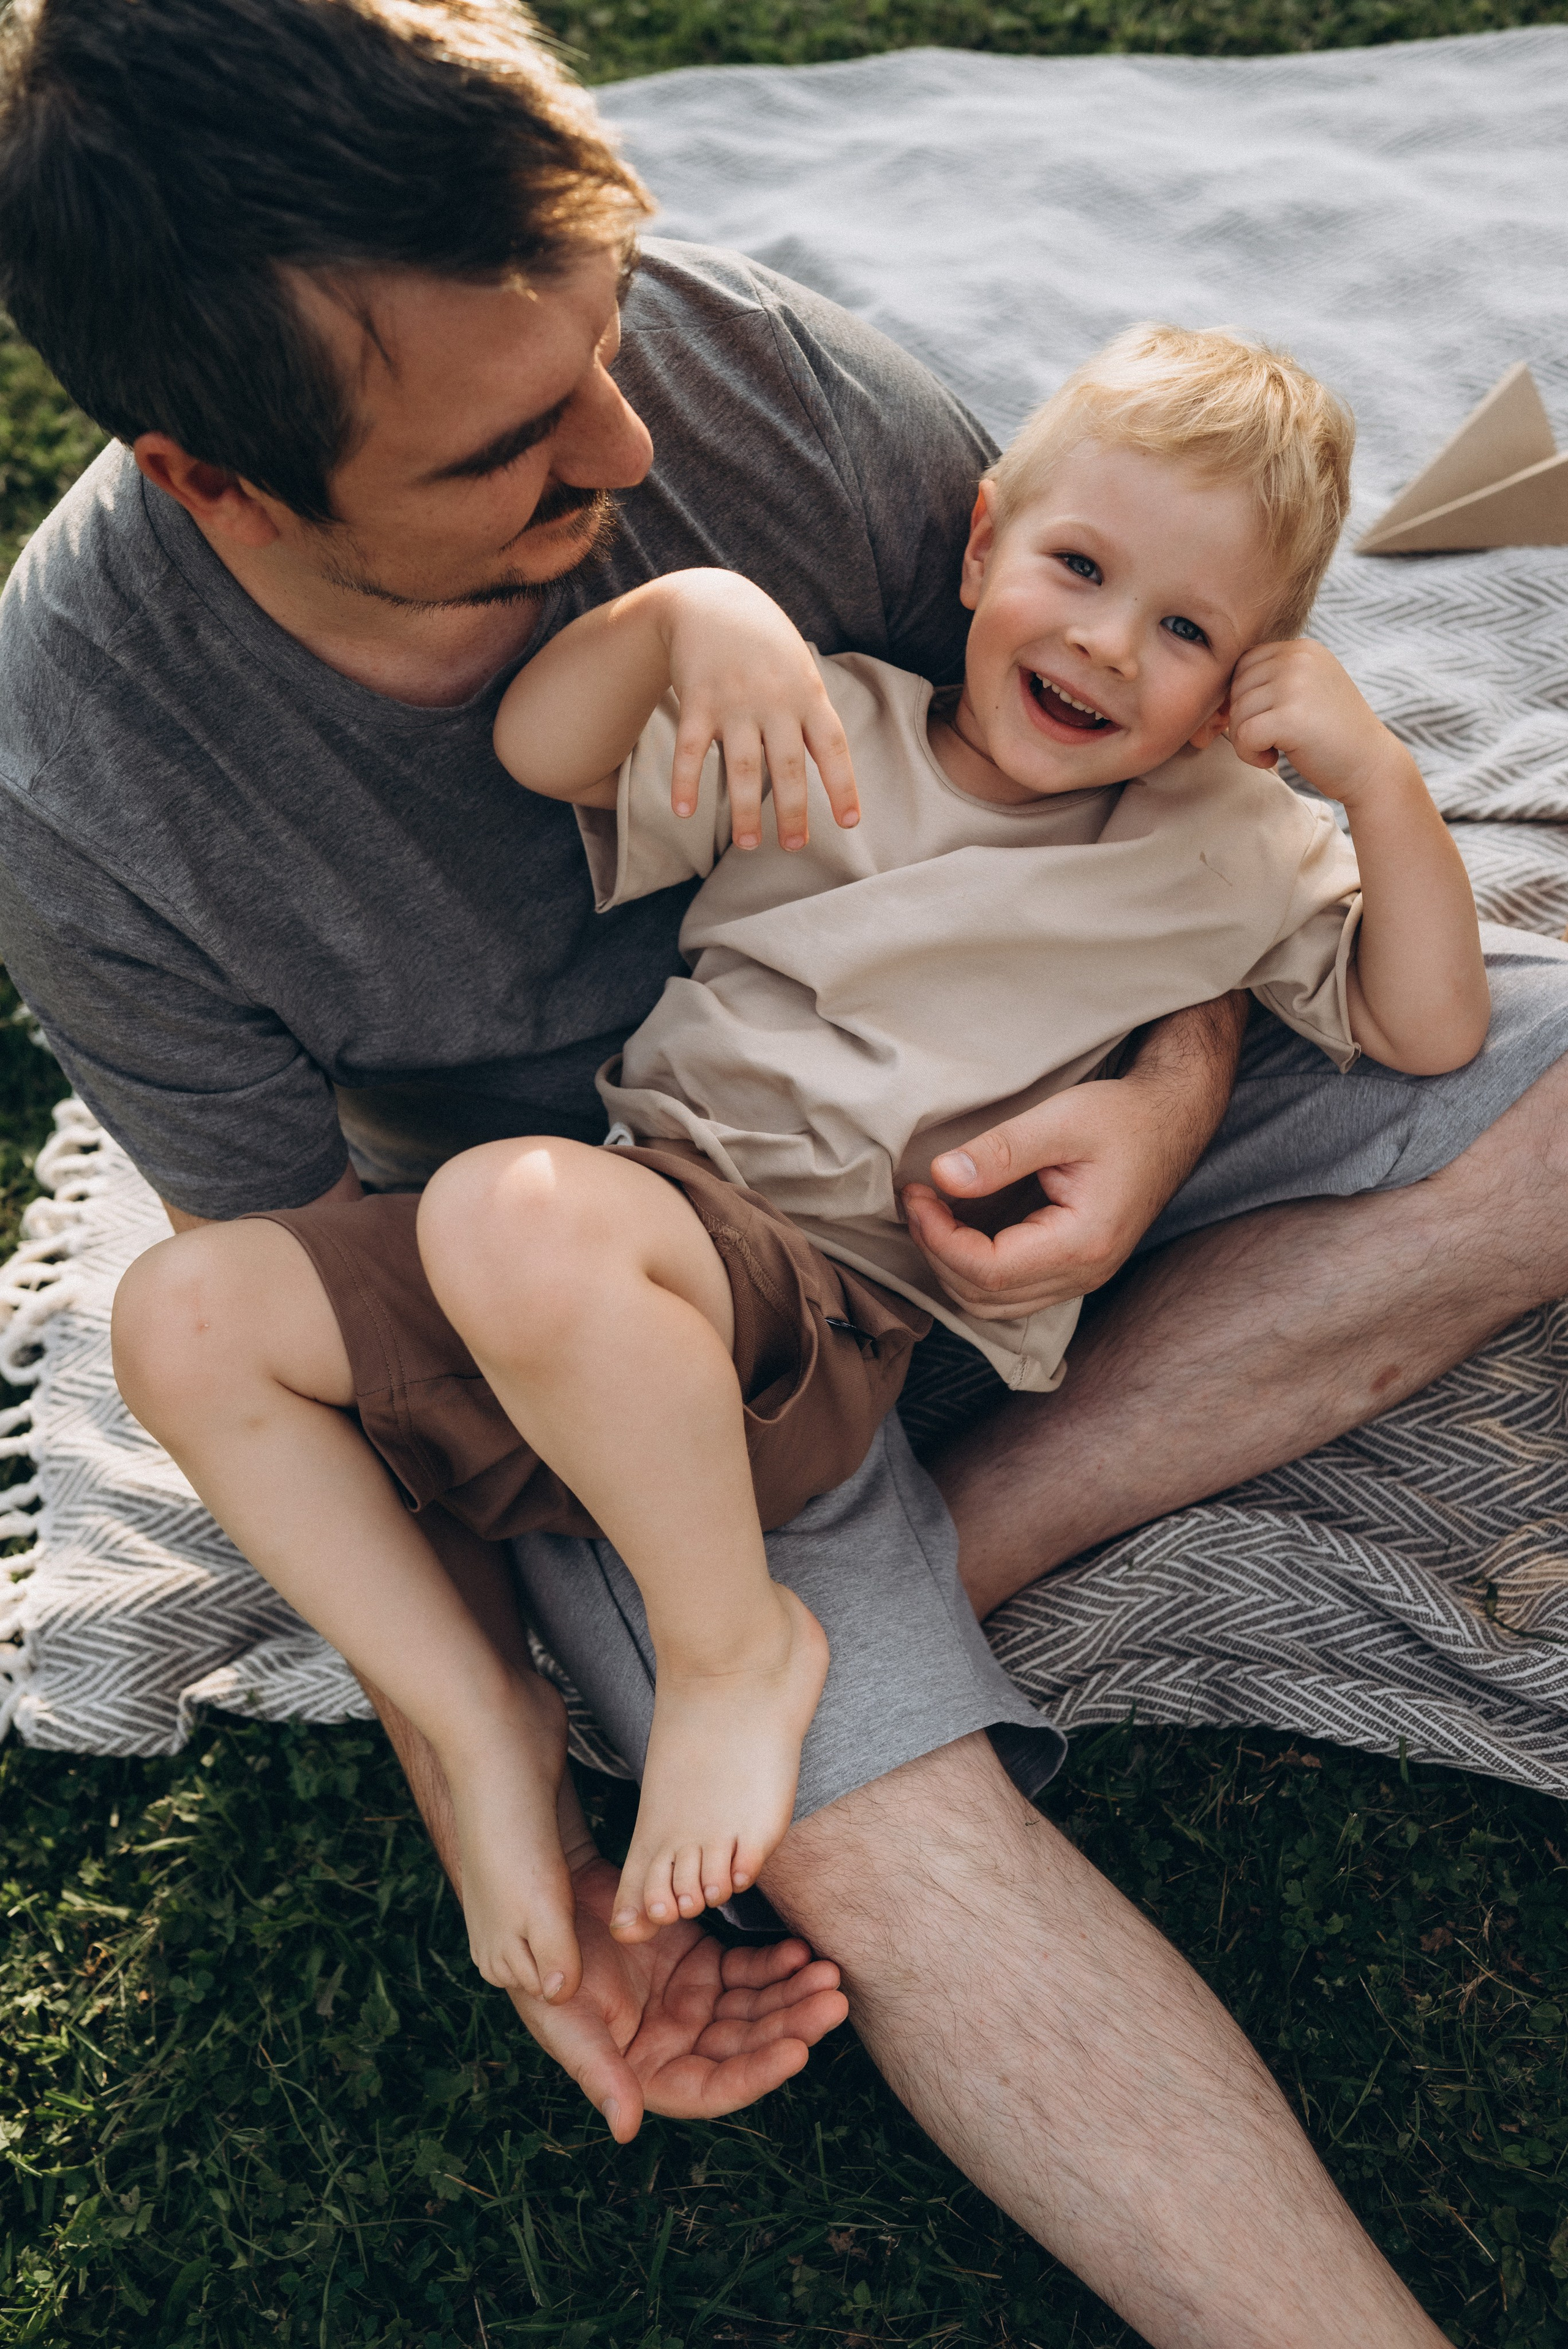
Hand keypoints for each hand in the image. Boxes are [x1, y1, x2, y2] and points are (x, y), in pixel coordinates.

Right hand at [507, 1851, 848, 2142]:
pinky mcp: (702, 1964)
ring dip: (794, 1995)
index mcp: (649, 2075)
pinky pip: (747, 1971)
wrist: (550, 1905)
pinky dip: (775, 1964)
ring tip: (827, 1974)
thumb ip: (599, 2074)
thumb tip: (626, 2129)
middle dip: (792, 2026)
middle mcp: (680, 2045)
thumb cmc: (547, 1974)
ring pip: (756, 2008)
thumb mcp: (568, 2023)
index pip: (714, 2089)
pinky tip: (797, 1951)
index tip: (797, 2051)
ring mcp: (694, 2005)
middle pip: (747, 2046)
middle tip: (831, 2000)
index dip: (756, 2074)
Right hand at [661, 572, 859, 850]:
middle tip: (795, 847)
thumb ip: (810, 714)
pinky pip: (690, 749)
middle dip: (793, 810)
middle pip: (788, 765)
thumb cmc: (764, 644)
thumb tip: (820, 771)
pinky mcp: (697, 699)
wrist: (712, 599)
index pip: (833, 746)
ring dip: (744, 810)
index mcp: (808, 694)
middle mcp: (775, 700)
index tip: (850, 823)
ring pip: (741, 765)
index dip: (843, 786)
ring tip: (749, 844)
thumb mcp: (799, 669)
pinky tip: (684, 812)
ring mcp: (735, 700)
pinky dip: (686, 781)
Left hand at [900, 999, 1246, 1318]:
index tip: (916, 1193)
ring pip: (993, 1306)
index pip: (987, 1270)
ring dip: (952, 1267)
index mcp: (1083, 1243)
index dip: (937, 1238)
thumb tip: (942, 1176)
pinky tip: (960, 1228)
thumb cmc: (1123, 1116)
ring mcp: (1082, 1277)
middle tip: (917, 1201)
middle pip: (984, 1298)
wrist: (1172, 1119)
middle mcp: (1085, 1273)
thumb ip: (1001, 1150)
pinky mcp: (1075, 1268)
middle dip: (937, 1254)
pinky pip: (1011, 1293)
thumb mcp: (1061, 1119)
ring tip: (932, 1214)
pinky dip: (974, 1270)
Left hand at [1226, 638, 1410, 809]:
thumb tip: (1213, 699)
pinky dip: (1250, 755)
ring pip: (1237, 711)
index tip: (1258, 723)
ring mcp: (1296, 684)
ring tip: (1275, 749)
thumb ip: (1269, 681)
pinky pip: (1244, 735)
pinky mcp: (1292, 716)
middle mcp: (1299, 658)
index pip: (1244, 663)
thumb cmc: (1330, 736)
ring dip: (1246, 739)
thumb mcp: (1304, 692)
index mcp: (1302, 648)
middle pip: (1236, 685)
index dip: (1241, 697)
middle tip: (1269, 740)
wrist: (1371, 766)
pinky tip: (1274, 759)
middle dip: (1242, 719)